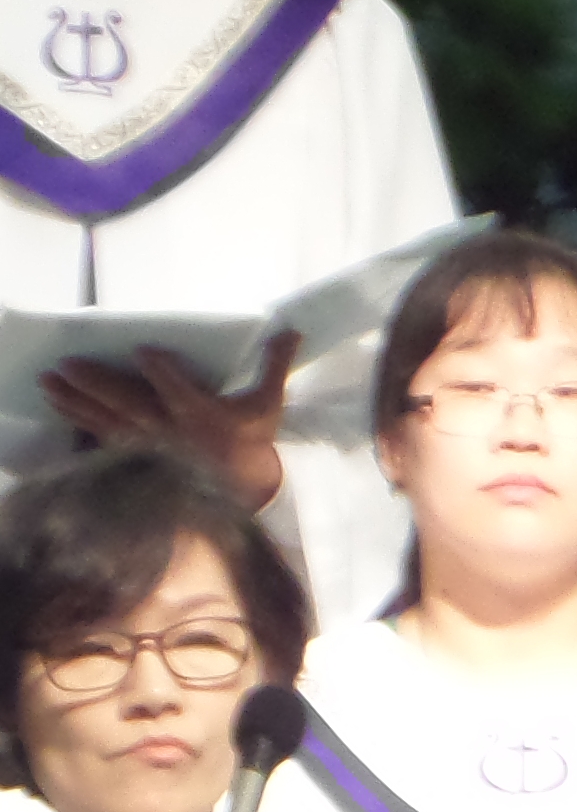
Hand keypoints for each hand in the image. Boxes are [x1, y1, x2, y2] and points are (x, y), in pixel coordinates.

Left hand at [42, 330, 295, 509]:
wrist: (239, 483)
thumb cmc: (251, 435)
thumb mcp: (269, 401)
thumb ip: (275, 363)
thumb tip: (291, 328)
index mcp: (205, 415)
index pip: (182, 391)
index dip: (163, 372)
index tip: (145, 351)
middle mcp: (172, 429)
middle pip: (130, 405)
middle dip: (98, 385)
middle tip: (69, 365)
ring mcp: (150, 441)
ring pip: (108, 417)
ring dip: (76, 399)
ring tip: (50, 380)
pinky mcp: (136, 447)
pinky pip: (100, 432)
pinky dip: (76, 417)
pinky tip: (55, 401)